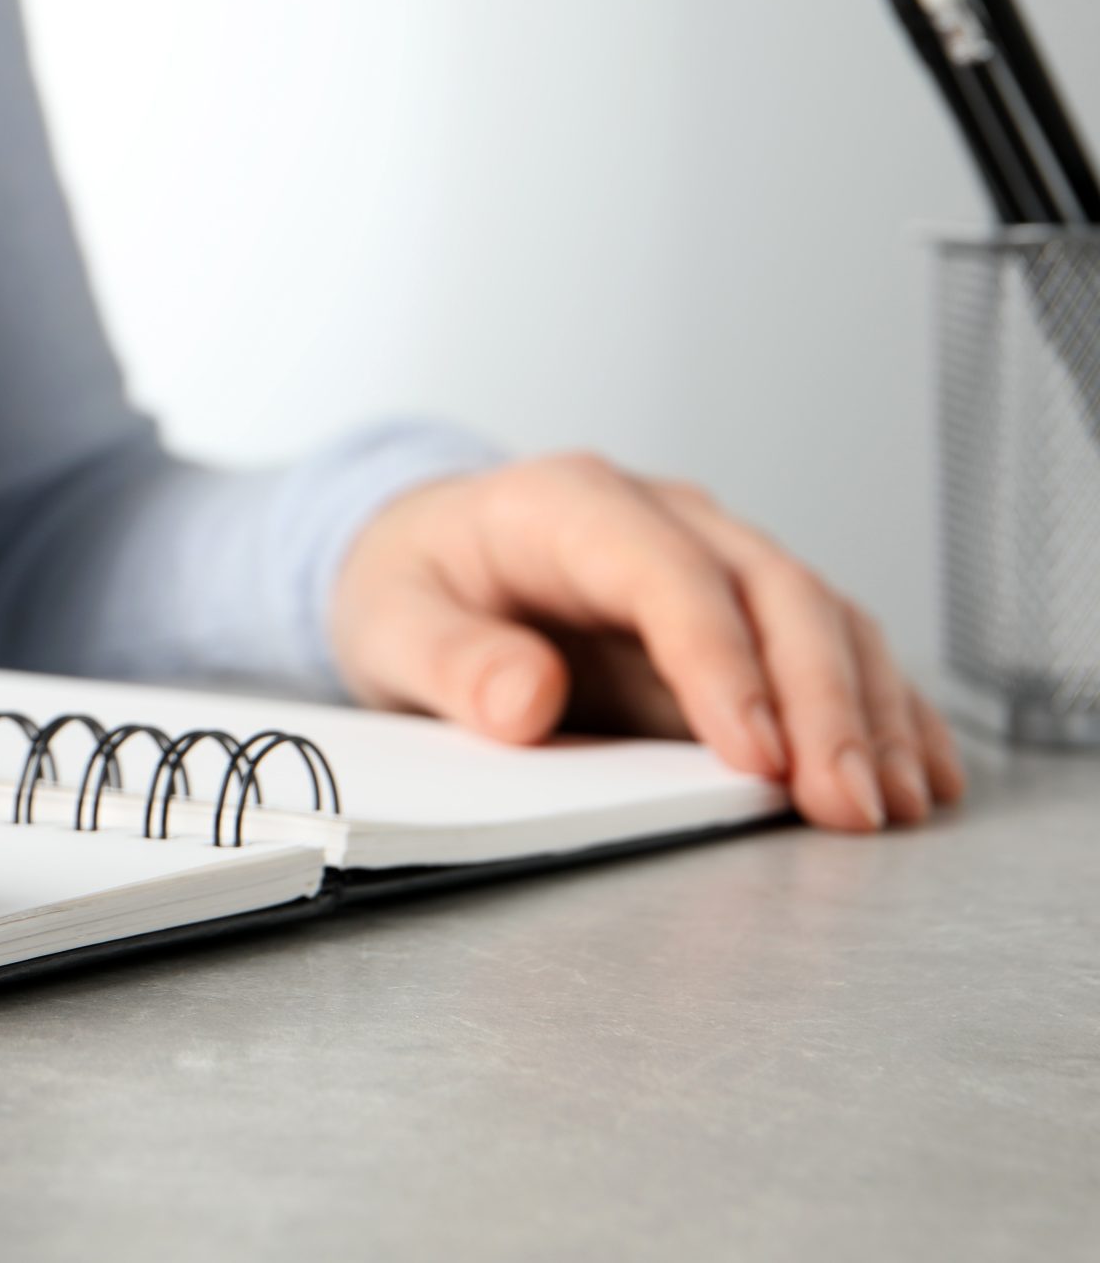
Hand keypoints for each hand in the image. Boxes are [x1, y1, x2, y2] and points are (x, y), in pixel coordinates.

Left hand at [329, 452, 963, 832]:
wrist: (422, 554)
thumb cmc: (411, 583)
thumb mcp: (390, 623)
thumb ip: (451, 662)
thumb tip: (523, 701)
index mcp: (568, 504)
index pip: (666, 574)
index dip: (719, 664)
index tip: (755, 755)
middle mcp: (659, 517)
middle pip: (772, 591)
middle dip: (822, 702)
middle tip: (850, 803)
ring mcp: (710, 558)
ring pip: (823, 618)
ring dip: (868, 713)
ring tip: (893, 806)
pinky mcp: (739, 613)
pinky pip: (831, 649)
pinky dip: (882, 709)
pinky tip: (919, 772)